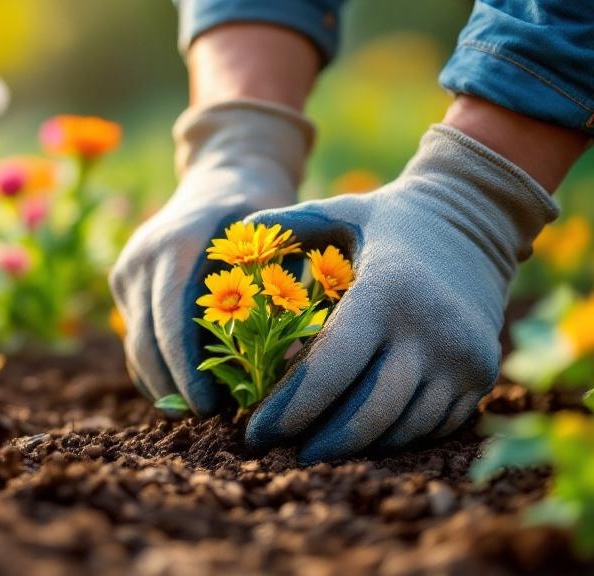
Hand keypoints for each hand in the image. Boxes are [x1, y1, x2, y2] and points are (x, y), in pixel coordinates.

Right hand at [109, 100, 313, 414]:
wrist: (225, 175)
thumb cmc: (262, 209)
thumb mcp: (277, 241)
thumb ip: (277, 294)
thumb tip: (286, 367)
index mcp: (173, 243)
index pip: (171, 320)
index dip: (186, 370)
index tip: (211, 408)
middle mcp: (140, 258)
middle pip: (145, 341)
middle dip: (175, 387)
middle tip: (211, 423)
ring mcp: (127, 271)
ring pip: (136, 346)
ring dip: (165, 384)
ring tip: (203, 414)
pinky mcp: (125, 285)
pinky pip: (136, 339)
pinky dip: (157, 370)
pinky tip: (186, 393)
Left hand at [244, 124, 558, 461]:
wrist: (475, 219)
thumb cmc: (389, 220)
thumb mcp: (340, 212)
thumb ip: (286, 226)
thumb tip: (231, 241)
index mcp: (388, 291)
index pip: (330, 369)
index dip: (289, 409)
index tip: (254, 432)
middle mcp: (431, 331)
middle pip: (366, 414)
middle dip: (318, 443)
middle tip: (280, 453)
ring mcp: (463, 358)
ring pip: (400, 429)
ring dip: (354, 447)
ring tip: (313, 448)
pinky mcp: (480, 375)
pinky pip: (430, 426)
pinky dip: (391, 437)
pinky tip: (358, 435)